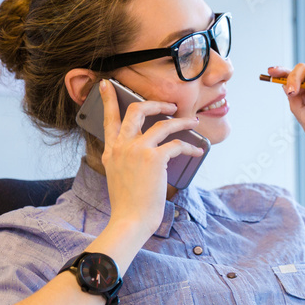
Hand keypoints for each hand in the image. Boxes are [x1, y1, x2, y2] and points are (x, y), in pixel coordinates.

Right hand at [97, 80, 204, 237]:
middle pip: (136, 110)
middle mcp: (121, 146)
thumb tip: (145, 150)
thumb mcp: (118, 176)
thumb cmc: (129, 204)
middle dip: (155, 103)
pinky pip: (177, 144)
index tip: (107, 84)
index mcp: (111, 151)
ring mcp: (137, 150)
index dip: (108, 99)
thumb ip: (124, 159)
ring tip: (192, 122)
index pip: (108, 119)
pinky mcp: (154, 158)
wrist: (130, 220)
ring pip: (163, 124)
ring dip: (182, 121)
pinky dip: (190, 146)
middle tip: (169, 106)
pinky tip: (197, 150)